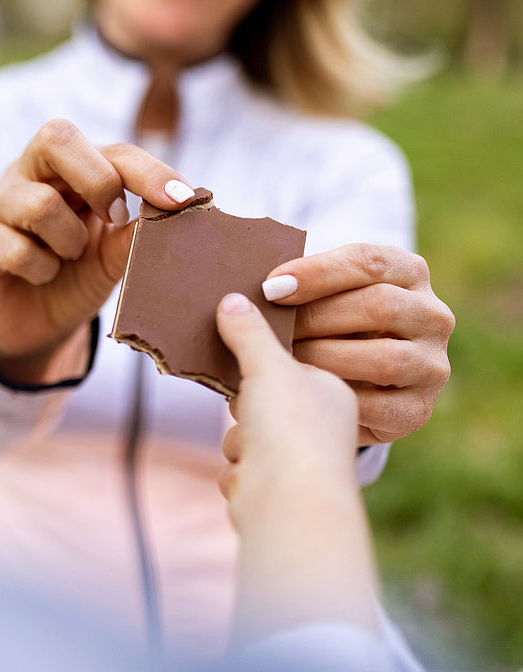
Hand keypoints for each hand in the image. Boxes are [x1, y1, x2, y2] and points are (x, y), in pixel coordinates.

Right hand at [0, 118, 194, 384]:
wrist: (33, 329)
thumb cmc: (76, 279)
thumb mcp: (113, 258)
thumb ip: (135, 234)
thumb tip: (173, 211)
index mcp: (70, 167)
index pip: (112, 150)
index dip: (149, 170)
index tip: (184, 200)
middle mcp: (27, 172)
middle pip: (57, 137)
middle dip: (99, 181)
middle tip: (114, 220)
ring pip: (40, 203)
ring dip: (68, 240)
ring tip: (67, 258)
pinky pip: (15, 248)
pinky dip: (40, 270)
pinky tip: (39, 277)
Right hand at [216, 293, 359, 522]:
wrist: (289, 505)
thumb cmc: (292, 428)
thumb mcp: (268, 367)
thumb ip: (249, 333)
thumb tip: (232, 301)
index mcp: (333, 393)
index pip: (290, 365)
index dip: (263, 366)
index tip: (253, 372)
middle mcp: (322, 428)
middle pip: (262, 403)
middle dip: (248, 411)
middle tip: (251, 409)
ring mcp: (299, 461)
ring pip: (247, 436)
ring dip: (242, 442)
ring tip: (253, 447)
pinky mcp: (275, 490)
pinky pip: (242, 467)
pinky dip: (240, 471)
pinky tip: (250, 474)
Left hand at [261, 244, 454, 445]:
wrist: (353, 386)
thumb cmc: (326, 328)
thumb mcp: (322, 298)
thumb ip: (297, 288)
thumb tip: (239, 299)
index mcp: (409, 272)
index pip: (367, 261)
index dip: (317, 273)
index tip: (271, 287)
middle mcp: (432, 315)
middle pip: (379, 306)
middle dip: (316, 317)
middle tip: (269, 329)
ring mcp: (432, 364)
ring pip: (383, 358)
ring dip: (324, 359)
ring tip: (279, 362)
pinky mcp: (418, 409)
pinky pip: (378, 405)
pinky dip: (335, 400)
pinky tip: (300, 395)